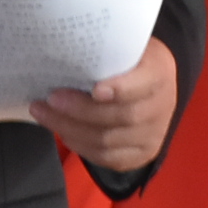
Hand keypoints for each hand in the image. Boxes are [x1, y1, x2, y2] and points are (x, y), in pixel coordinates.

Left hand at [32, 39, 176, 173]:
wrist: (154, 87)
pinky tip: (64, 131)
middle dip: (80, 110)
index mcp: (160, 73)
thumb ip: (105, 54)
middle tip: (50, 99)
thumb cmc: (131, 63)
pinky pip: (107, 158)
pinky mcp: (142, 154)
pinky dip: (81, 146)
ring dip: (70, 129)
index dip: (120, 89)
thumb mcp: (127, 48)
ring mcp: (154, 134)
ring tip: (44, 114)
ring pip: (108, 141)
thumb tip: (64, 52)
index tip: (94, 89)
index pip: (143, 84)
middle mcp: (162, 106)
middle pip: (121, 116)